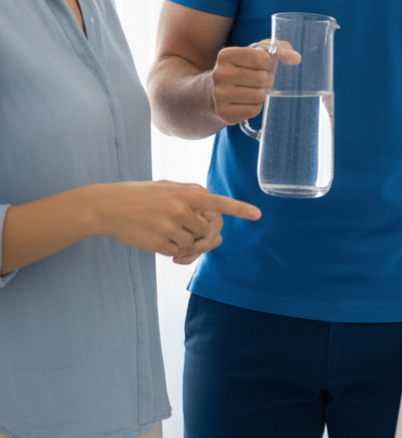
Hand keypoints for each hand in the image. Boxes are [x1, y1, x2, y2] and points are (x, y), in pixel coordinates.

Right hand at [96, 180, 260, 256]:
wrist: (106, 207)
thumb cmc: (138, 194)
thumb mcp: (166, 186)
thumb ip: (189, 191)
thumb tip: (209, 197)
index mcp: (185, 194)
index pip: (219, 203)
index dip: (239, 209)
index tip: (258, 215)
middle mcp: (181, 210)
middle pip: (205, 229)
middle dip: (197, 230)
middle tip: (178, 224)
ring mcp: (170, 227)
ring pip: (191, 242)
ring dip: (181, 239)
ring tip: (161, 227)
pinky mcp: (158, 244)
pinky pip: (175, 251)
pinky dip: (169, 248)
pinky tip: (153, 236)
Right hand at [210, 40, 300, 125]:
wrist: (212, 92)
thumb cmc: (241, 69)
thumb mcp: (256, 53)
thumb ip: (279, 49)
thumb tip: (296, 58)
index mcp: (226, 55)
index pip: (262, 59)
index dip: (268, 65)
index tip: (262, 67)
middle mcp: (220, 74)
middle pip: (262, 79)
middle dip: (266, 81)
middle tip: (259, 82)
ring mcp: (219, 94)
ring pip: (258, 96)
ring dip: (261, 95)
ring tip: (252, 91)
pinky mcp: (223, 112)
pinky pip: (253, 111)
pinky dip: (255, 107)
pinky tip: (246, 102)